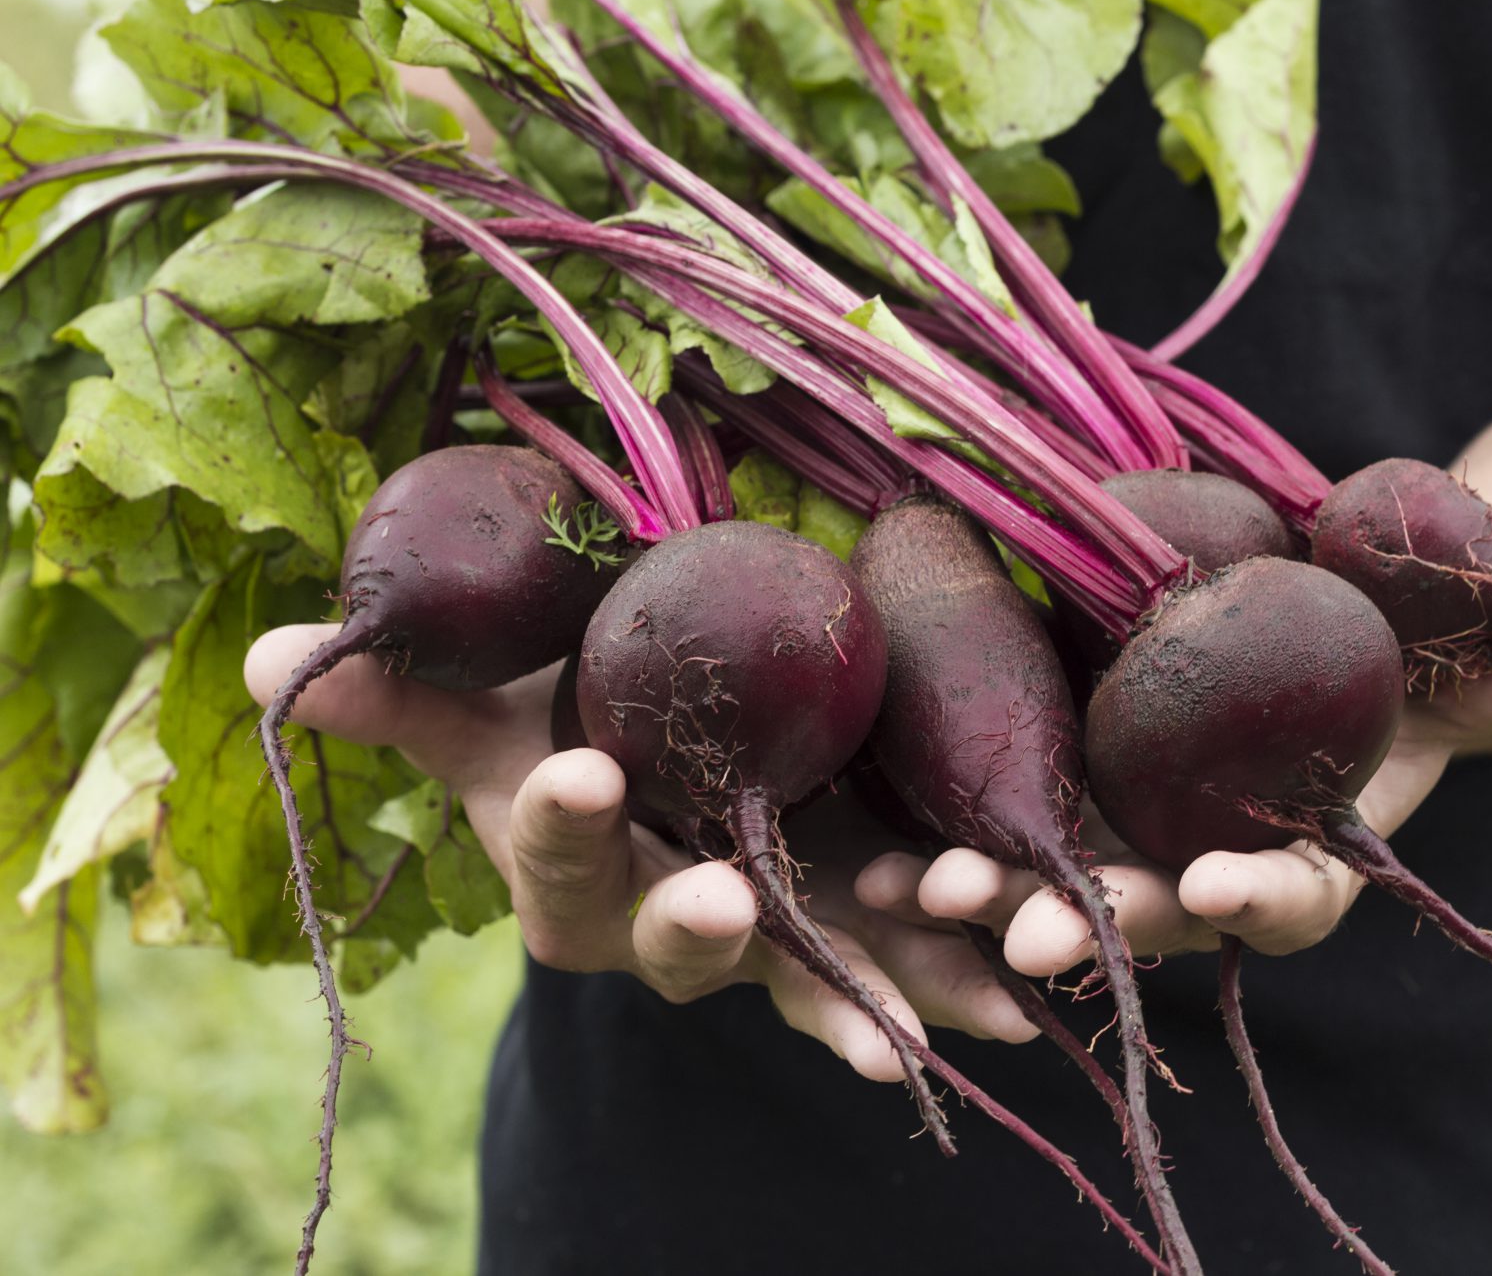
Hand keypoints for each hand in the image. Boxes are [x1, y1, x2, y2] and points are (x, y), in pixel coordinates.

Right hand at [245, 625, 1037, 1081]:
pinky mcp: (860, 937)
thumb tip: (280, 657)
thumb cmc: (577, 732)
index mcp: (572, 870)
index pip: (551, 851)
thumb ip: (412, 694)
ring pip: (806, 976)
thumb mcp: (498, 713)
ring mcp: (770, 943)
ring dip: (859, 994)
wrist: (675, 775)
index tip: (577, 778)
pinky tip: (1016, 1005)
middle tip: (718, 899)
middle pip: (674, 937)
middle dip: (695, 924)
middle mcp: (665, 924)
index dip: (558, 823)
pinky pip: (909, 971)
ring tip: (913, 1028)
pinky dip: (957, 987)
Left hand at [858, 615, 1491, 971]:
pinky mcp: (1059, 781)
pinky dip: (931, 843)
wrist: (1324, 605)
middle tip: (1018, 927)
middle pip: (1148, 909)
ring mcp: (1128, 828)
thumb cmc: (1401, 639)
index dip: (1258, 898)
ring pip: (1052, 881)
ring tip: (916, 897)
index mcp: (1306, 846)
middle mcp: (1208, 858)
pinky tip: (864, 855)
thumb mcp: (1460, 642)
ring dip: (984, 899)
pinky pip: (988, 822)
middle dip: (1092, 923)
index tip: (1214, 890)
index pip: (1289, 894)